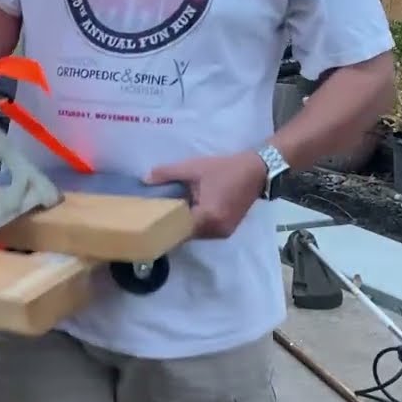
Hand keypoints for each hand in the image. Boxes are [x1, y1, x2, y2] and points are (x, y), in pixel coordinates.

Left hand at [144, 151, 267, 238]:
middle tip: (150, 218)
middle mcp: (216, 230)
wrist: (257, 170)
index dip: (161, 227)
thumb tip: (144, 180)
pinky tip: (183, 214)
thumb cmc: (224, 169)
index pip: (178, 230)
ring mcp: (223, 232)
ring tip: (164, 216)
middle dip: (170, 226)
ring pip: (195, 234)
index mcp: (208, 217)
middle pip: (186, 234)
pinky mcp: (227, 230)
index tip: (145, 224)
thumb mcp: (193, 167)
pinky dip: (193, 224)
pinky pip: (204, 231)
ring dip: (182, 226)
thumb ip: (167, 174)